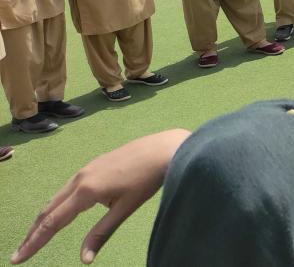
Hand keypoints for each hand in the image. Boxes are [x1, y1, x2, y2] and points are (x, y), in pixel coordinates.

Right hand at [12, 129, 190, 264]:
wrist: (164, 148)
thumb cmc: (148, 179)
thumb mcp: (125, 209)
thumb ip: (102, 233)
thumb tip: (84, 259)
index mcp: (86, 191)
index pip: (52, 222)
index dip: (34, 242)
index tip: (18, 259)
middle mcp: (80, 179)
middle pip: (48, 210)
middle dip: (33, 233)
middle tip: (20, 254)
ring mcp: (85, 169)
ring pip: (56, 198)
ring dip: (43, 219)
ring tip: (34, 237)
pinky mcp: (92, 165)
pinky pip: (67, 189)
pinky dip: (56, 205)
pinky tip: (58, 214)